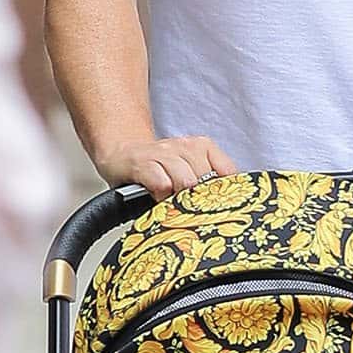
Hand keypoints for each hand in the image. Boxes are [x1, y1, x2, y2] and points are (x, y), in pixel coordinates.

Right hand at [97, 134, 238, 198]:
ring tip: (172, 200)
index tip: (218, 205)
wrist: (122, 154)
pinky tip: (157, 196)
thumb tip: (230, 203)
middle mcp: (186, 146)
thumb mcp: (191, 169)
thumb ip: (210, 181)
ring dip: (180, 198)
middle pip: (206, 179)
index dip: (223, 193)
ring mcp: (164, 152)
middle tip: (189, 205)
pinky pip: (162, 184)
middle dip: (199, 198)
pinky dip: (161, 196)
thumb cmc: (161, 168)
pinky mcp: (143, 163)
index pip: (228, 171)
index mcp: (203, 147)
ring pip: (187, 181)